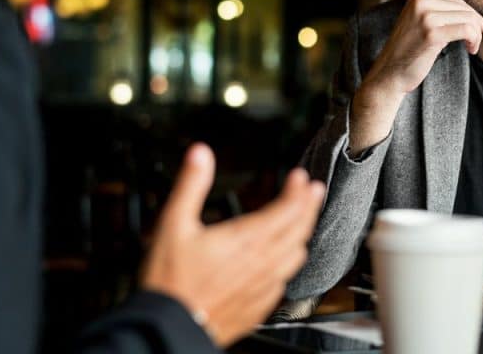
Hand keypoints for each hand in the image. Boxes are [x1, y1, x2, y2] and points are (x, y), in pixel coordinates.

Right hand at [141, 143, 324, 346]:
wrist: (170, 327)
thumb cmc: (170, 280)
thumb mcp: (173, 223)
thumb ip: (191, 185)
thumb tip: (200, 154)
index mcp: (247, 239)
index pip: (288, 209)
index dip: (298, 190)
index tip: (300, 177)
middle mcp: (263, 263)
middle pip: (300, 230)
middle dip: (308, 207)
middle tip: (313, 191)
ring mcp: (264, 286)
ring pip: (297, 256)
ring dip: (302, 234)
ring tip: (303, 221)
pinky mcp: (259, 306)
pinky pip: (285, 280)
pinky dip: (289, 263)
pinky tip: (282, 261)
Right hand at [349, 0, 482, 150]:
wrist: (388, 74)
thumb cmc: (408, 53)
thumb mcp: (421, 23)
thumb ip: (439, 13)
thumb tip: (471, 12)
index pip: (456, 1)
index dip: (472, 16)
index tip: (479, 29)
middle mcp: (420, 1)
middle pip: (463, 8)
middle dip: (477, 25)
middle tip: (476, 42)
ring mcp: (425, 16)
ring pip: (468, 18)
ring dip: (476, 34)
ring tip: (472, 47)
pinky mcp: (431, 33)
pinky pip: (466, 30)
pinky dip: (474, 40)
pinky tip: (470, 50)